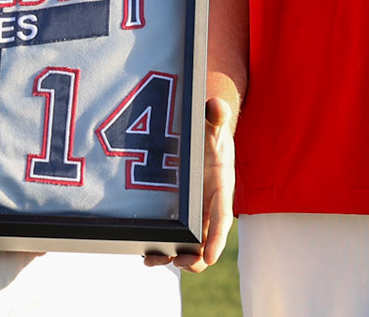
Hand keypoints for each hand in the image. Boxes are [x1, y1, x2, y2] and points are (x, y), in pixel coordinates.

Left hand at [145, 96, 234, 272]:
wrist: (205, 141)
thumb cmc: (210, 135)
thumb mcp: (212, 125)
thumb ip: (215, 117)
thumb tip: (215, 106)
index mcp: (221, 190)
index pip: (222, 219)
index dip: (217, 239)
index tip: (210, 256)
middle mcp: (210, 208)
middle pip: (207, 242)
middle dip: (195, 258)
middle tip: (179, 262)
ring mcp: (197, 215)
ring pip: (190, 247)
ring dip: (176, 258)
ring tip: (154, 260)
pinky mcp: (183, 217)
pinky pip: (176, 240)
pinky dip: (163, 250)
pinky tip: (146, 255)